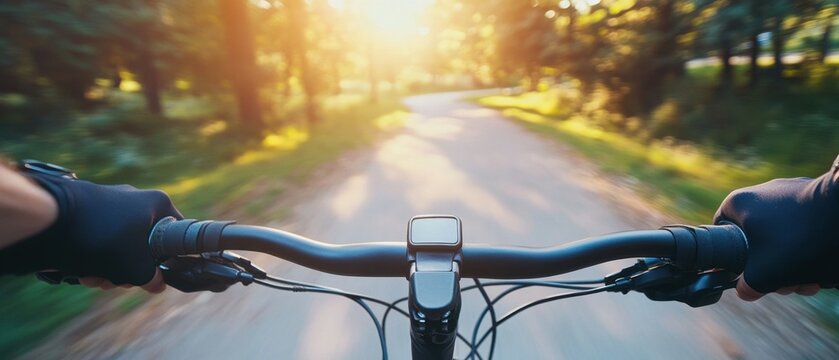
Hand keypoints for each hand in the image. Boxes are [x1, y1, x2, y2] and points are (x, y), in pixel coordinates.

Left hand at [2, 170, 181, 291]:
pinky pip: (99, 240)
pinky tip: (81, 271)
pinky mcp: (88, 212)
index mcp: (157, 204)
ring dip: (109, 269)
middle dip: (130, 270)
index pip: (177, 232)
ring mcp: (110, 205)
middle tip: (118, 282)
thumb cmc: (103, 238)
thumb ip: (152, 278)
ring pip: (119, 246)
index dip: (168, 259)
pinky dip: (93, 258)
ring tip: (93, 278)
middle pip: (145, 244)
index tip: (155, 275)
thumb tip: (160, 285)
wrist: (50, 219)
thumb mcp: (135, 266)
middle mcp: (136, 200)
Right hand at [714, 157, 838, 300]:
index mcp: (738, 203)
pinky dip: (808, 246)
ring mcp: (789, 191)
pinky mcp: (814, 195)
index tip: (746, 274)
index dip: (732, 257)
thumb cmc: (799, 241)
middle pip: (756, 239)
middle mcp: (760, 192)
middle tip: (786, 286)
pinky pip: (802, 225)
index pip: (722, 231)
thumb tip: (744, 291)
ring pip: (782, 235)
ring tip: (809, 282)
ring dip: (793, 263)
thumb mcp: (766, 274)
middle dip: (772, 268)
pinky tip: (821, 267)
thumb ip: (748, 286)